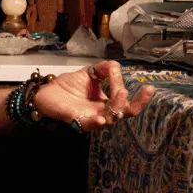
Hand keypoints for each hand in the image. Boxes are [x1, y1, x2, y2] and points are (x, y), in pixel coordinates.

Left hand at [31, 60, 153, 130]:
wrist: (45, 92)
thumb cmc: (68, 86)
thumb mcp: (89, 73)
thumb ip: (104, 69)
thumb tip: (116, 67)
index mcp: (107, 103)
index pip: (128, 103)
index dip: (140, 98)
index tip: (146, 85)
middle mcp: (102, 112)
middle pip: (125, 114)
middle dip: (137, 104)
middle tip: (144, 90)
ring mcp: (90, 117)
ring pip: (110, 119)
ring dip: (117, 108)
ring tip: (120, 94)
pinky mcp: (75, 119)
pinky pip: (87, 125)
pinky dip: (95, 122)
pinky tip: (101, 118)